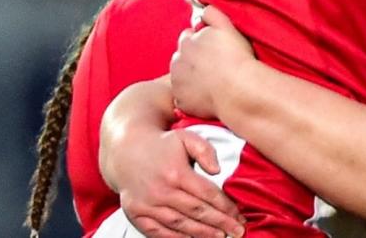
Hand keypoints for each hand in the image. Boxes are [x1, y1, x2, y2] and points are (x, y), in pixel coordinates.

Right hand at [117, 128, 244, 237]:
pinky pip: (158, 232)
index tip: (240, 216)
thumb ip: (205, 150)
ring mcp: (146, 205)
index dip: (226, 207)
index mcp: (175, 172)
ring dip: (202, 234)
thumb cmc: (162, 144)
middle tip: (238, 231)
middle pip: (196, 212)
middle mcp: (160, 191)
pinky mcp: (136, 214)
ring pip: (180, 225)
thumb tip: (217, 171)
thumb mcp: (185, 137)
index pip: (207, 194)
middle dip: (220, 224)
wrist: (126, 150)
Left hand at [171, 6, 254, 118]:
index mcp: (187, 41)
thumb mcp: (227, 27)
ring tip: (210, 81)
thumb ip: (213, 14)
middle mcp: (177, 60)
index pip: (188, 37)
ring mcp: (177, 82)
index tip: (212, 50)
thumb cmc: (236, 58)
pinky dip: (191, 97)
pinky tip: (207, 96)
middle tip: (212, 66)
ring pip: (180, 77)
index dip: (200, 43)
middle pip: (181, 57)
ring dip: (189, 78)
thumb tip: (204, 9)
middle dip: (192, 60)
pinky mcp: (180, 100)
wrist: (238, 89)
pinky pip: (182, 97)